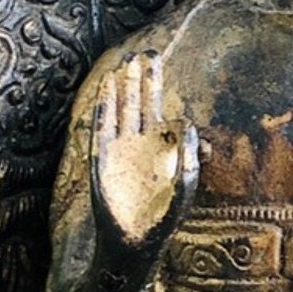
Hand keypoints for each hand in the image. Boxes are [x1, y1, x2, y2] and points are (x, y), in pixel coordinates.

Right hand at [91, 50, 198, 252]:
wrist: (135, 241)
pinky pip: (103, 125)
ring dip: (124, 85)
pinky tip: (107, 86)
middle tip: (148, 50)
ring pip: (123, 107)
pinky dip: (105, 106)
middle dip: (145, 77)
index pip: (166, 110)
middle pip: (142, 101)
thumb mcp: (184, 184)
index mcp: (165, 146)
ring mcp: (121, 146)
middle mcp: (142, 141)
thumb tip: (185, 121)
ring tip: (127, 60)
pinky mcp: (103, 156)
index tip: (168, 81)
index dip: (169, 99)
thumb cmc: (163, 215)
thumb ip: (189, 154)